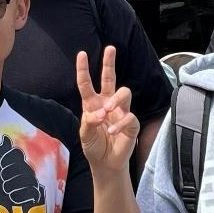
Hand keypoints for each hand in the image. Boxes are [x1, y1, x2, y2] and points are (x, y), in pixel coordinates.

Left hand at [76, 46, 138, 175]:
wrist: (105, 164)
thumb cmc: (93, 146)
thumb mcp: (84, 134)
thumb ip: (89, 122)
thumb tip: (101, 112)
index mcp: (92, 103)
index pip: (87, 83)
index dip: (84, 69)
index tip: (82, 54)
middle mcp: (107, 103)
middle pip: (110, 78)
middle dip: (109, 63)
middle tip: (110, 48)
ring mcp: (120, 112)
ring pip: (124, 93)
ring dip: (116, 99)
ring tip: (108, 110)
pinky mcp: (131, 124)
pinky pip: (129, 117)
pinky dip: (120, 124)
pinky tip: (112, 132)